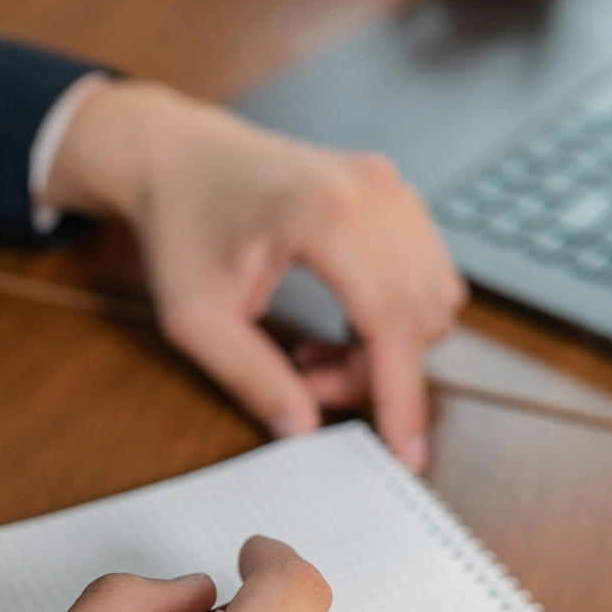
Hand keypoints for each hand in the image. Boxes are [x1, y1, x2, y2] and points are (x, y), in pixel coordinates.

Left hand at [44, 80, 464, 471]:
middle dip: (375, 373)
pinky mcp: (395, 192)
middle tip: (306, 382)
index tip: (406, 454)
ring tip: (315, 351)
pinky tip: (338, 321)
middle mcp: (374, 192)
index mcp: (325, 214)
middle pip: (417, 317)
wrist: (178, 157)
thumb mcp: (193, 318)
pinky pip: (426, 274)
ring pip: (432, 300)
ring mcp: (392, 187)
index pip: (390, 323)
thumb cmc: (181, 227)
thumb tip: (302, 430)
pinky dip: (394, 314)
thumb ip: (250, 376)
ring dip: (388, 346)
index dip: (401, 397)